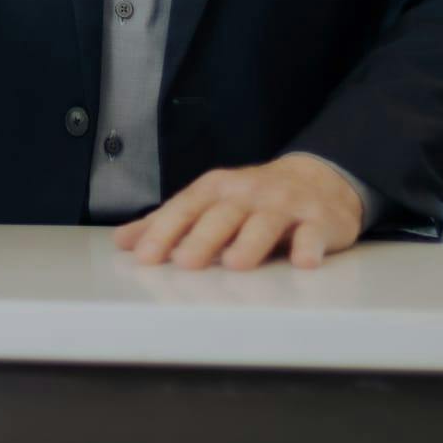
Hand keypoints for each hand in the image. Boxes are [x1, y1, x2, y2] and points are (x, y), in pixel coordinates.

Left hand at [112, 154, 363, 269]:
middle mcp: (248, 193)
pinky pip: (313, 233)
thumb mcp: (210, 202)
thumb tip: (123, 241)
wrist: (319, 179)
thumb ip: (169, 222)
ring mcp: (285, 206)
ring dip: (250, 242)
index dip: (164, 231)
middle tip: (184, 263)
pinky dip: (309, 246)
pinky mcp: (319, 220)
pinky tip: (303, 261)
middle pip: (223, 215)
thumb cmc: (254, 198)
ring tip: (235, 263)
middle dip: (203, 237)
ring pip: (265, 223)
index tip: (145, 256)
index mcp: (217, 190)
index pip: (186, 208)